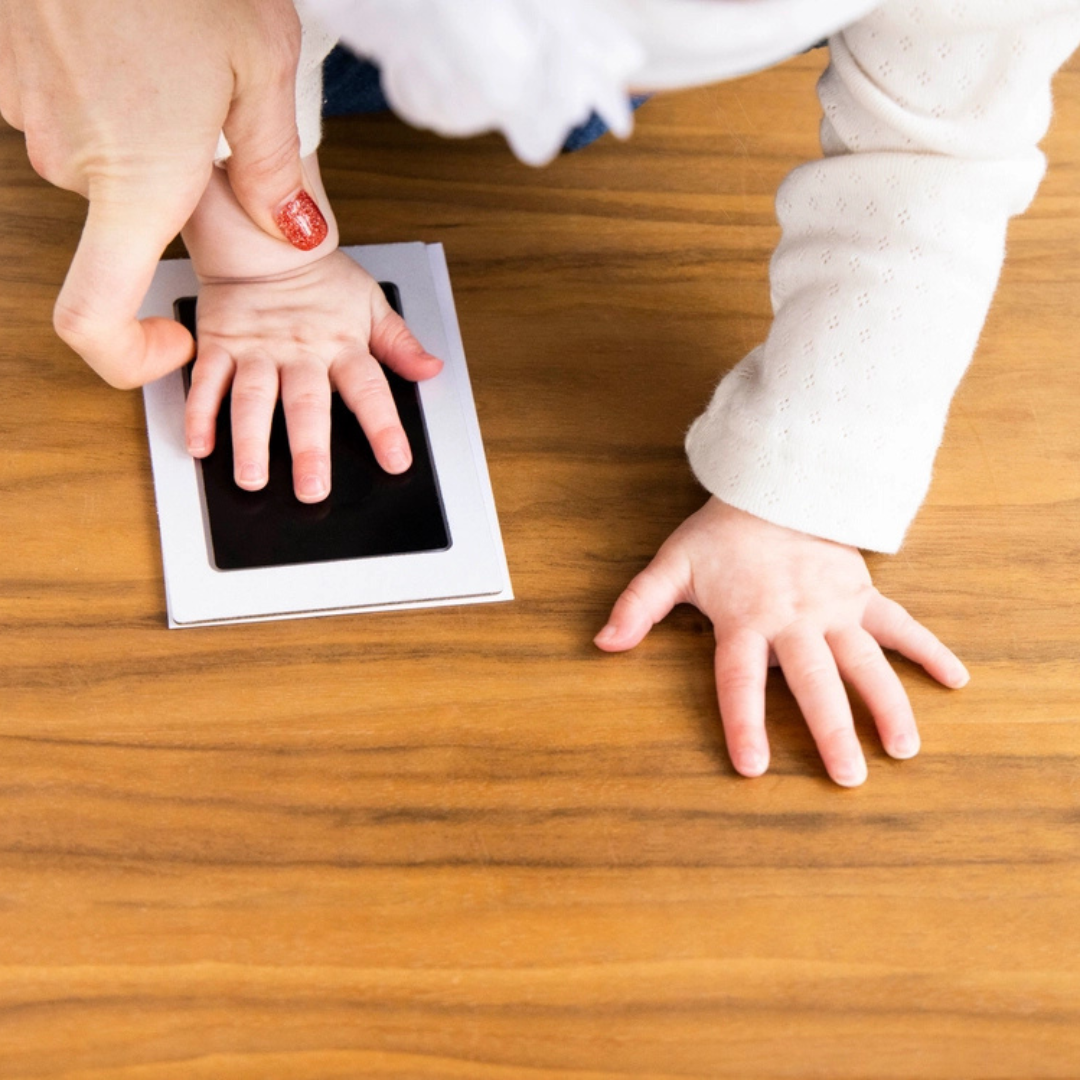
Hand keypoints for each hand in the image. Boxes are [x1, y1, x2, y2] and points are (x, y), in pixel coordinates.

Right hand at [0, 0, 312, 387]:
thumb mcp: (264, 70)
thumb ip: (277, 170)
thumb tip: (298, 235)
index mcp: (137, 184)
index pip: (94, 319)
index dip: (126, 356)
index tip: (173, 341)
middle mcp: (73, 165)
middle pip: (126, 214)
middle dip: (173, 180)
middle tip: (211, 114)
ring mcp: (30, 120)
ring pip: (101, 159)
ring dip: (143, 131)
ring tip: (175, 61)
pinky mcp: (9, 79)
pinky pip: (70, 113)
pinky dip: (108, 96)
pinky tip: (133, 43)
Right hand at [184, 249, 443, 501]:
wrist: (264, 236)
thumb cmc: (319, 276)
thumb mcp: (371, 305)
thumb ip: (400, 344)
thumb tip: (432, 369)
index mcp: (342, 345)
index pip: (369, 390)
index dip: (383, 426)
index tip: (395, 461)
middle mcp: (300, 352)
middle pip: (306, 405)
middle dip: (309, 449)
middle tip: (312, 489)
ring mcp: (257, 350)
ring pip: (253, 399)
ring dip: (251, 441)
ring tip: (253, 478)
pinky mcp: (220, 344)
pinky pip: (207, 381)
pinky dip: (200, 413)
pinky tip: (200, 444)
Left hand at [595, 498, 968, 785]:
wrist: (772, 486)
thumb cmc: (720, 535)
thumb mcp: (672, 565)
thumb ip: (639, 606)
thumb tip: (602, 644)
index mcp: (745, 620)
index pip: (741, 680)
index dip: (745, 722)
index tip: (753, 767)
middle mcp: (794, 620)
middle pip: (815, 683)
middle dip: (832, 731)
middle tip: (848, 779)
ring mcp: (834, 608)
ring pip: (865, 662)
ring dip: (887, 704)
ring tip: (904, 750)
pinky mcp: (862, 594)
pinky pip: (901, 625)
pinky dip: (929, 650)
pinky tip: (957, 680)